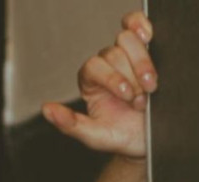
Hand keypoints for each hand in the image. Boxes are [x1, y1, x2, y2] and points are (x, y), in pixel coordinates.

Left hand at [42, 10, 156, 160]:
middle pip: (113, 53)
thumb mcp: (94, 137)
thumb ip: (70, 125)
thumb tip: (47, 109)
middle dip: (131, 77)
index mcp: (90, 84)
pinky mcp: (145, 51)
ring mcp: (126, 57)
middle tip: (140, 101)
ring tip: (151, 87)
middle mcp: (106, 67)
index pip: (93, 66)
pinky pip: (138, 25)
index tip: (127, 95)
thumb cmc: (121, 137)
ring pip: (128, 40)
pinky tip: (148, 37)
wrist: (149, 138)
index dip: (112, 78)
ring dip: (142, 63)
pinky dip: (142, 27)